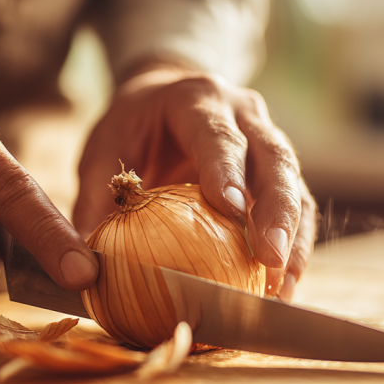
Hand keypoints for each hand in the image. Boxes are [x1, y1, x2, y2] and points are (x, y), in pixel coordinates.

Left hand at [73, 61, 316, 300]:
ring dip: (294, 239)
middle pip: (275, 158)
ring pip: (295, 185)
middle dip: (278, 211)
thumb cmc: (133, 125)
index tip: (233, 210)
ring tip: (283, 288)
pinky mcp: (280, 172)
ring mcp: (268, 140)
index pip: (218, 135)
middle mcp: (245, 114)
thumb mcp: (103, 150)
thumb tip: (84, 268)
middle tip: (272, 260)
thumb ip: (97, 202)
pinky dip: (295, 247)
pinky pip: (298, 207)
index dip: (227, 171)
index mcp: (197, 99)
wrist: (166, 95)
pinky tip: (284, 286)